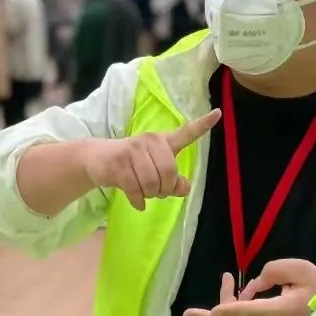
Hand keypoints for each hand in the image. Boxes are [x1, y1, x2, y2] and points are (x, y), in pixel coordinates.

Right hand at [79, 109, 221, 212]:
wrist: (97, 159)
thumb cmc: (132, 165)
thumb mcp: (154, 171)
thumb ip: (173, 180)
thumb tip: (184, 188)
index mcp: (163, 141)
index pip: (186, 132)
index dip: (203, 125)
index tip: (219, 114)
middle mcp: (149, 141)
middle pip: (169, 172)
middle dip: (165, 189)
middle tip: (157, 191)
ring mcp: (132, 151)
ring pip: (152, 184)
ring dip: (150, 195)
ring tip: (143, 191)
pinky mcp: (118, 164)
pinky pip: (136, 190)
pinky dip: (138, 201)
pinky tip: (137, 201)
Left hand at [183, 259, 315, 315]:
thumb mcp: (300, 270)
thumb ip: (272, 273)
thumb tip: (251, 288)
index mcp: (279, 312)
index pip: (248, 312)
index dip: (229, 309)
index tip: (211, 311)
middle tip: (187, 314)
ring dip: (226, 305)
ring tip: (227, 280)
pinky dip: (236, 311)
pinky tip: (239, 296)